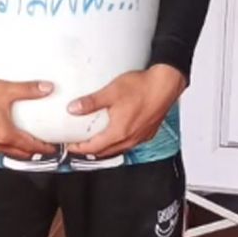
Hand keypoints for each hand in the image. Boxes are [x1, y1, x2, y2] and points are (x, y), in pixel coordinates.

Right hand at [0, 77, 56, 160]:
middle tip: (44, 148)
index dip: (44, 148)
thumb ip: (29, 90)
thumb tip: (48, 88)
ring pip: (6, 152)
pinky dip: (4, 147)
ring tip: (27, 144)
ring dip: (18, 151)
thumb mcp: (5, 90)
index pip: (31, 146)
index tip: (54, 149)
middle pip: (20, 154)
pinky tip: (5, 138)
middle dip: (34, 153)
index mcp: (5, 134)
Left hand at [65, 64, 186, 157]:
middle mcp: (130, 138)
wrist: (166, 84)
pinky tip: (117, 133)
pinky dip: (119, 142)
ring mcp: (140, 137)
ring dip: (105, 148)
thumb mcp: (111, 92)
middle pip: (105, 152)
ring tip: (96, 140)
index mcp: (119, 132)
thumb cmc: (144, 88)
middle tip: (80, 145)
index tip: (70, 146)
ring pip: (118, 149)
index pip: (93, 148)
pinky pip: (130, 143)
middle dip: (90, 150)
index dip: (79, 148)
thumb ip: (91, 102)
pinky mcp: (148, 132)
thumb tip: (74, 108)